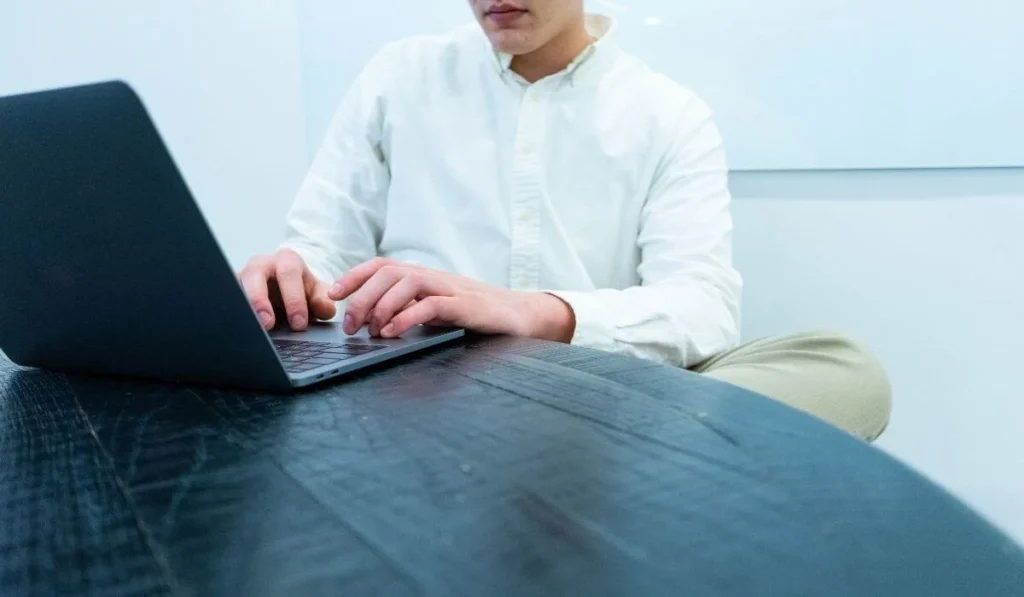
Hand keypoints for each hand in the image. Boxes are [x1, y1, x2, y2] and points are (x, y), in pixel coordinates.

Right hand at [239, 249, 336, 330]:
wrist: (285, 288)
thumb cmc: (301, 289)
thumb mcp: (317, 293)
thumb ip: (324, 301)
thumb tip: (324, 308)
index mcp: (287, 260)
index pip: (289, 273)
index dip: (294, 299)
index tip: (299, 323)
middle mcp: (261, 264)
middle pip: (255, 274)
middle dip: (259, 299)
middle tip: (267, 324)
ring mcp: (242, 276)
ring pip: (235, 285)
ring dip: (242, 306)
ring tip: (250, 327)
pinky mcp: (231, 289)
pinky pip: (226, 297)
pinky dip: (231, 311)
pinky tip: (238, 326)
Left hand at [328, 258, 575, 341]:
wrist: (520, 316)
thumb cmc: (475, 316)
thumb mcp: (436, 310)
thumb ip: (409, 310)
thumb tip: (371, 323)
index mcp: (424, 276)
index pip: (382, 265)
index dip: (355, 275)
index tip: (333, 293)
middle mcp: (433, 276)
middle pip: (388, 272)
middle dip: (362, 296)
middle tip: (349, 325)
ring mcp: (450, 288)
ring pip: (406, 282)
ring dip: (381, 305)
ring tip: (369, 330)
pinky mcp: (465, 305)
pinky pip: (430, 305)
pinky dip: (407, 317)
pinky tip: (393, 332)